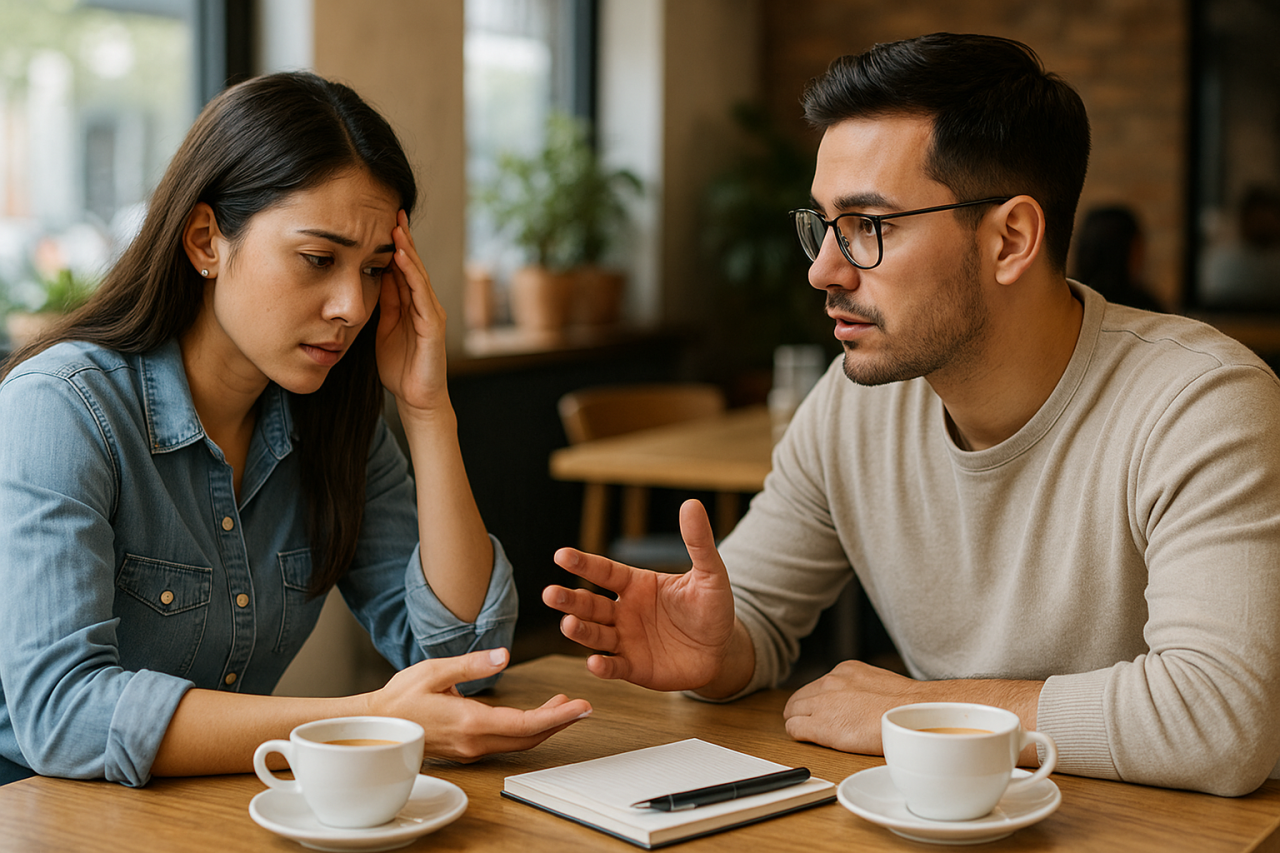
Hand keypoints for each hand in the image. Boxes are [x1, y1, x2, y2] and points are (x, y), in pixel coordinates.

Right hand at [370, 648, 591, 761]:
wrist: (374, 727)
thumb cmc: (400, 698)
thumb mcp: (434, 671)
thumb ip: (472, 664)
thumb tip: (504, 655)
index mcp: (471, 722)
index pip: (526, 724)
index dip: (559, 716)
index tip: (582, 706)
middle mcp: (475, 742)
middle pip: (530, 737)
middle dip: (560, 721)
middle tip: (584, 706)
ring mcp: (472, 749)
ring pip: (519, 742)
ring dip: (545, 725)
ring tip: (565, 705)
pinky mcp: (468, 749)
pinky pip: (506, 742)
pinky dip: (527, 728)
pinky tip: (535, 714)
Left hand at [375, 210, 448, 414]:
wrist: (417, 398)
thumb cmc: (400, 367)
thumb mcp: (384, 329)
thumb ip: (383, 304)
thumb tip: (373, 277)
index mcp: (410, 305)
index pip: (401, 268)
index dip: (393, 245)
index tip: (379, 221)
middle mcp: (423, 304)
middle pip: (412, 265)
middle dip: (403, 238)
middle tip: (392, 210)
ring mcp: (431, 313)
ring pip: (418, 275)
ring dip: (408, 250)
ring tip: (396, 227)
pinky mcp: (434, 325)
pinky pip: (422, 294)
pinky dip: (412, 274)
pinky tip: (402, 258)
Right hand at [541, 500, 736, 690]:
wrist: (722, 650)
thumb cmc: (712, 608)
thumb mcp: (709, 573)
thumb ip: (698, 542)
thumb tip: (692, 503)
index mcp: (636, 584)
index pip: (604, 572)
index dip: (583, 563)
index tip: (561, 555)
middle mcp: (624, 611)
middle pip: (590, 604)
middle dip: (569, 600)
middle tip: (549, 594)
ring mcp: (626, 640)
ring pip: (596, 635)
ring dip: (580, 630)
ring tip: (568, 624)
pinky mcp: (634, 668)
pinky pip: (614, 667)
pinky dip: (603, 667)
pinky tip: (594, 663)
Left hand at [783, 661, 1043, 762]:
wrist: (912, 717)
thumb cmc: (907, 708)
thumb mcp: (879, 685)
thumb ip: (861, 690)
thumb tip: (859, 703)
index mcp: (845, 670)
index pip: (816, 686)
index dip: (815, 702)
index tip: (820, 713)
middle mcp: (830, 681)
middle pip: (799, 698)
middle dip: (801, 712)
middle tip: (808, 725)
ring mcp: (822, 701)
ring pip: (793, 712)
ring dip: (799, 723)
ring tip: (810, 734)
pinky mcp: (819, 724)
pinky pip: (794, 728)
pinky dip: (798, 735)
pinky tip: (809, 740)